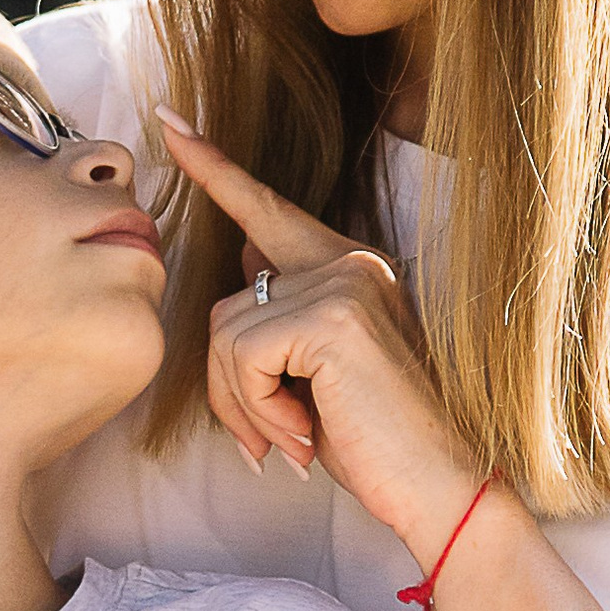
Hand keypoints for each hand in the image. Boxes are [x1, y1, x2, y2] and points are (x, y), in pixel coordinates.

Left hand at [154, 108, 484, 558]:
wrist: (439, 486)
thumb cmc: (377, 443)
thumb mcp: (316, 373)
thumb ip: (284, 311)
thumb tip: (244, 255)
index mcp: (350, 269)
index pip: (266, 211)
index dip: (214, 170)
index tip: (170, 124)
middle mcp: (351, 262)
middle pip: (227, 304)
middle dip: (230, 384)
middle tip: (269, 439)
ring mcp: (344, 283)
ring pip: (226, 334)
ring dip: (246, 405)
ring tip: (296, 439)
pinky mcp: (333, 318)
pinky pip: (244, 356)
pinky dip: (259, 409)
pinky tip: (305, 434)